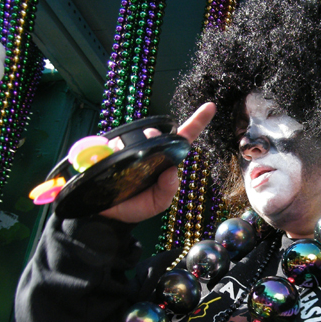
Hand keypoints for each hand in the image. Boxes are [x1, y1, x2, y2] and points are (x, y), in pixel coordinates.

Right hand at [100, 102, 216, 223]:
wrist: (109, 214)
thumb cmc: (137, 206)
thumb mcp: (158, 203)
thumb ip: (167, 190)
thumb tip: (172, 171)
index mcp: (165, 161)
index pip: (184, 139)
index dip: (197, 121)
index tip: (211, 106)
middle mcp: (150, 151)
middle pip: (158, 133)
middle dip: (157, 137)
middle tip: (148, 152)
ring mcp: (131, 148)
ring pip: (137, 136)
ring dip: (135, 146)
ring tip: (126, 168)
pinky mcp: (112, 148)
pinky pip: (116, 143)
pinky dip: (116, 150)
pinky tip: (112, 162)